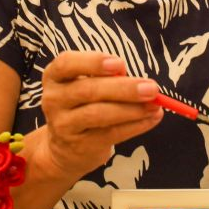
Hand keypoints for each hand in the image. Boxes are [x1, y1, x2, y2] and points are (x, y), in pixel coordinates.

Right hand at [38, 52, 162, 179]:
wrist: (64, 147)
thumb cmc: (82, 105)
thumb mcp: (87, 85)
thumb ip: (108, 78)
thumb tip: (138, 81)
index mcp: (54, 76)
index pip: (67, 63)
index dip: (93, 62)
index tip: (120, 64)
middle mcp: (54, 99)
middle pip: (88, 90)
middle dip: (124, 88)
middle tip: (151, 88)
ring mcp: (64, 124)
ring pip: (99, 114)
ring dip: (131, 109)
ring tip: (154, 105)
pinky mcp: (80, 145)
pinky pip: (111, 134)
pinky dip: (136, 126)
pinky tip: (151, 118)